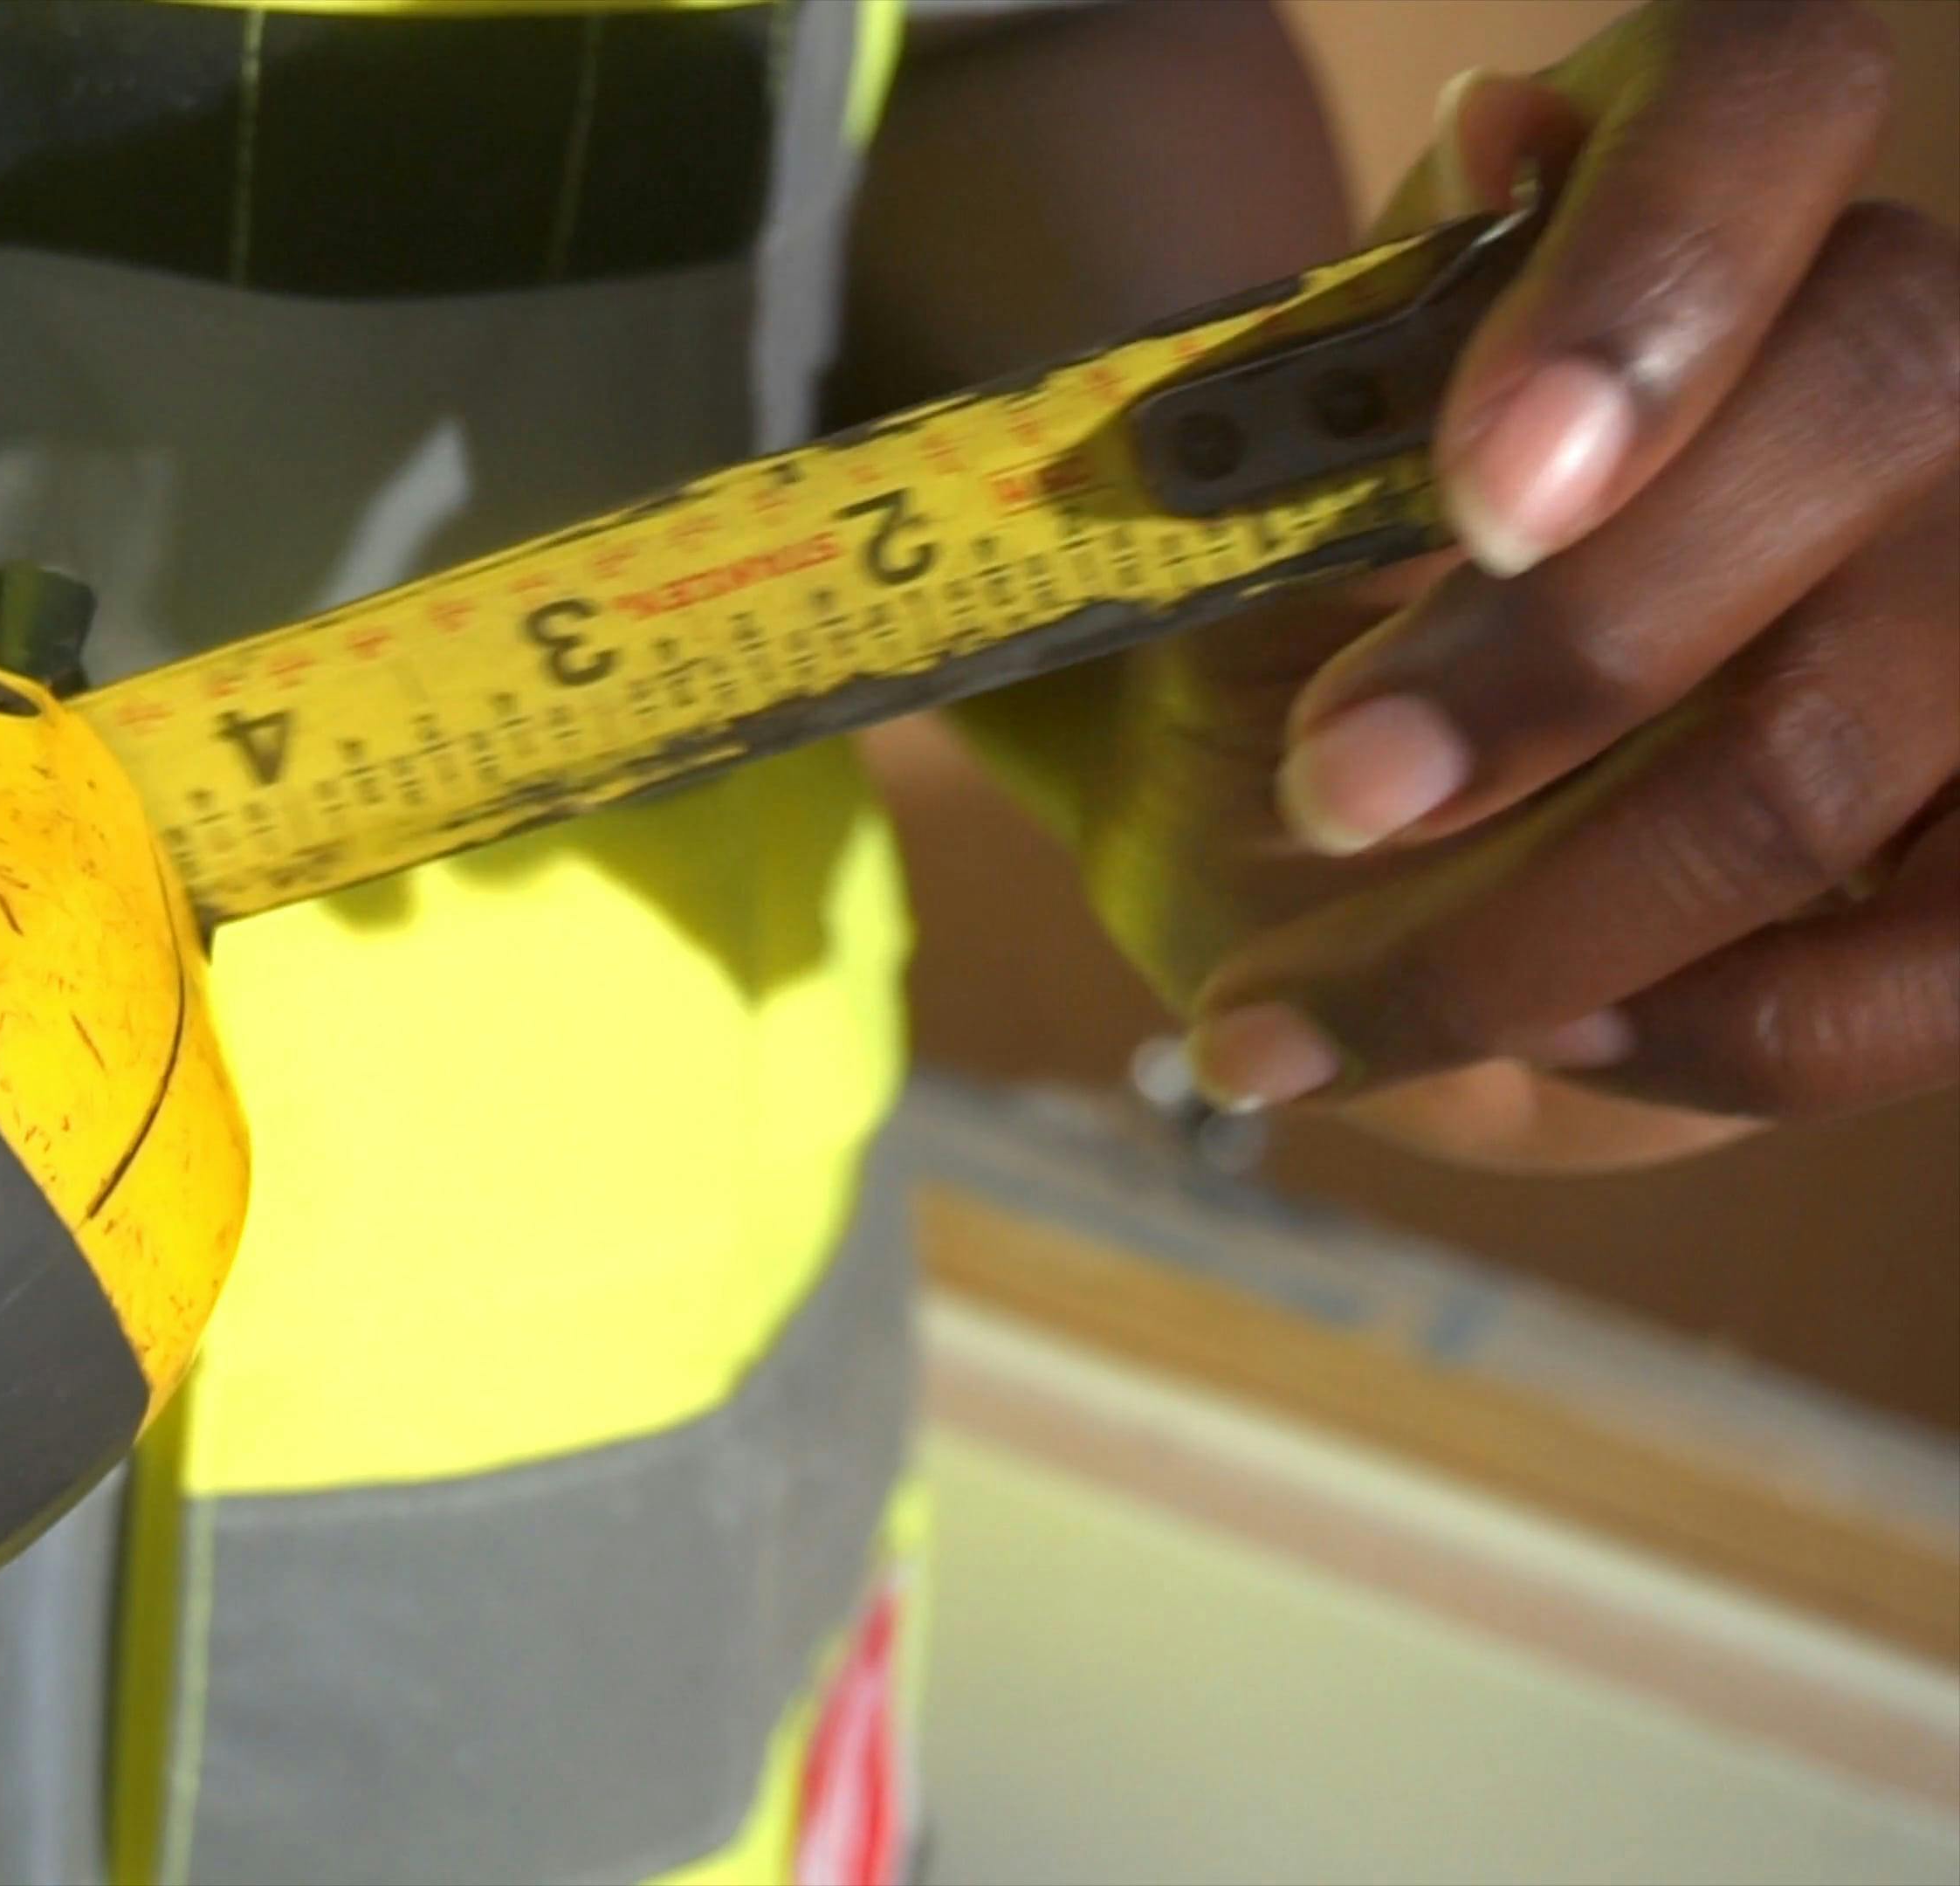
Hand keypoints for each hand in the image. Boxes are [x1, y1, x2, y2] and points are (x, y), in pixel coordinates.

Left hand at [1069, 0, 1956, 1169]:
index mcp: (1695, 195)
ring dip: (1558, 912)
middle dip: (1561, 656)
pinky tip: (1552, 1039)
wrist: (1328, 849)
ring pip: (1844, 736)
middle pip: (1856, 414)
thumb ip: (1363, 350)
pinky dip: (1712, 1032)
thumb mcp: (1258, 517)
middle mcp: (1904, 349)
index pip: (1765, 92)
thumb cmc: (1294, 641)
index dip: (1653, 280)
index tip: (1483, 494)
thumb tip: (1505, 135)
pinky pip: (1940, 955)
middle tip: (1329, 791)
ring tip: (1323, 1000)